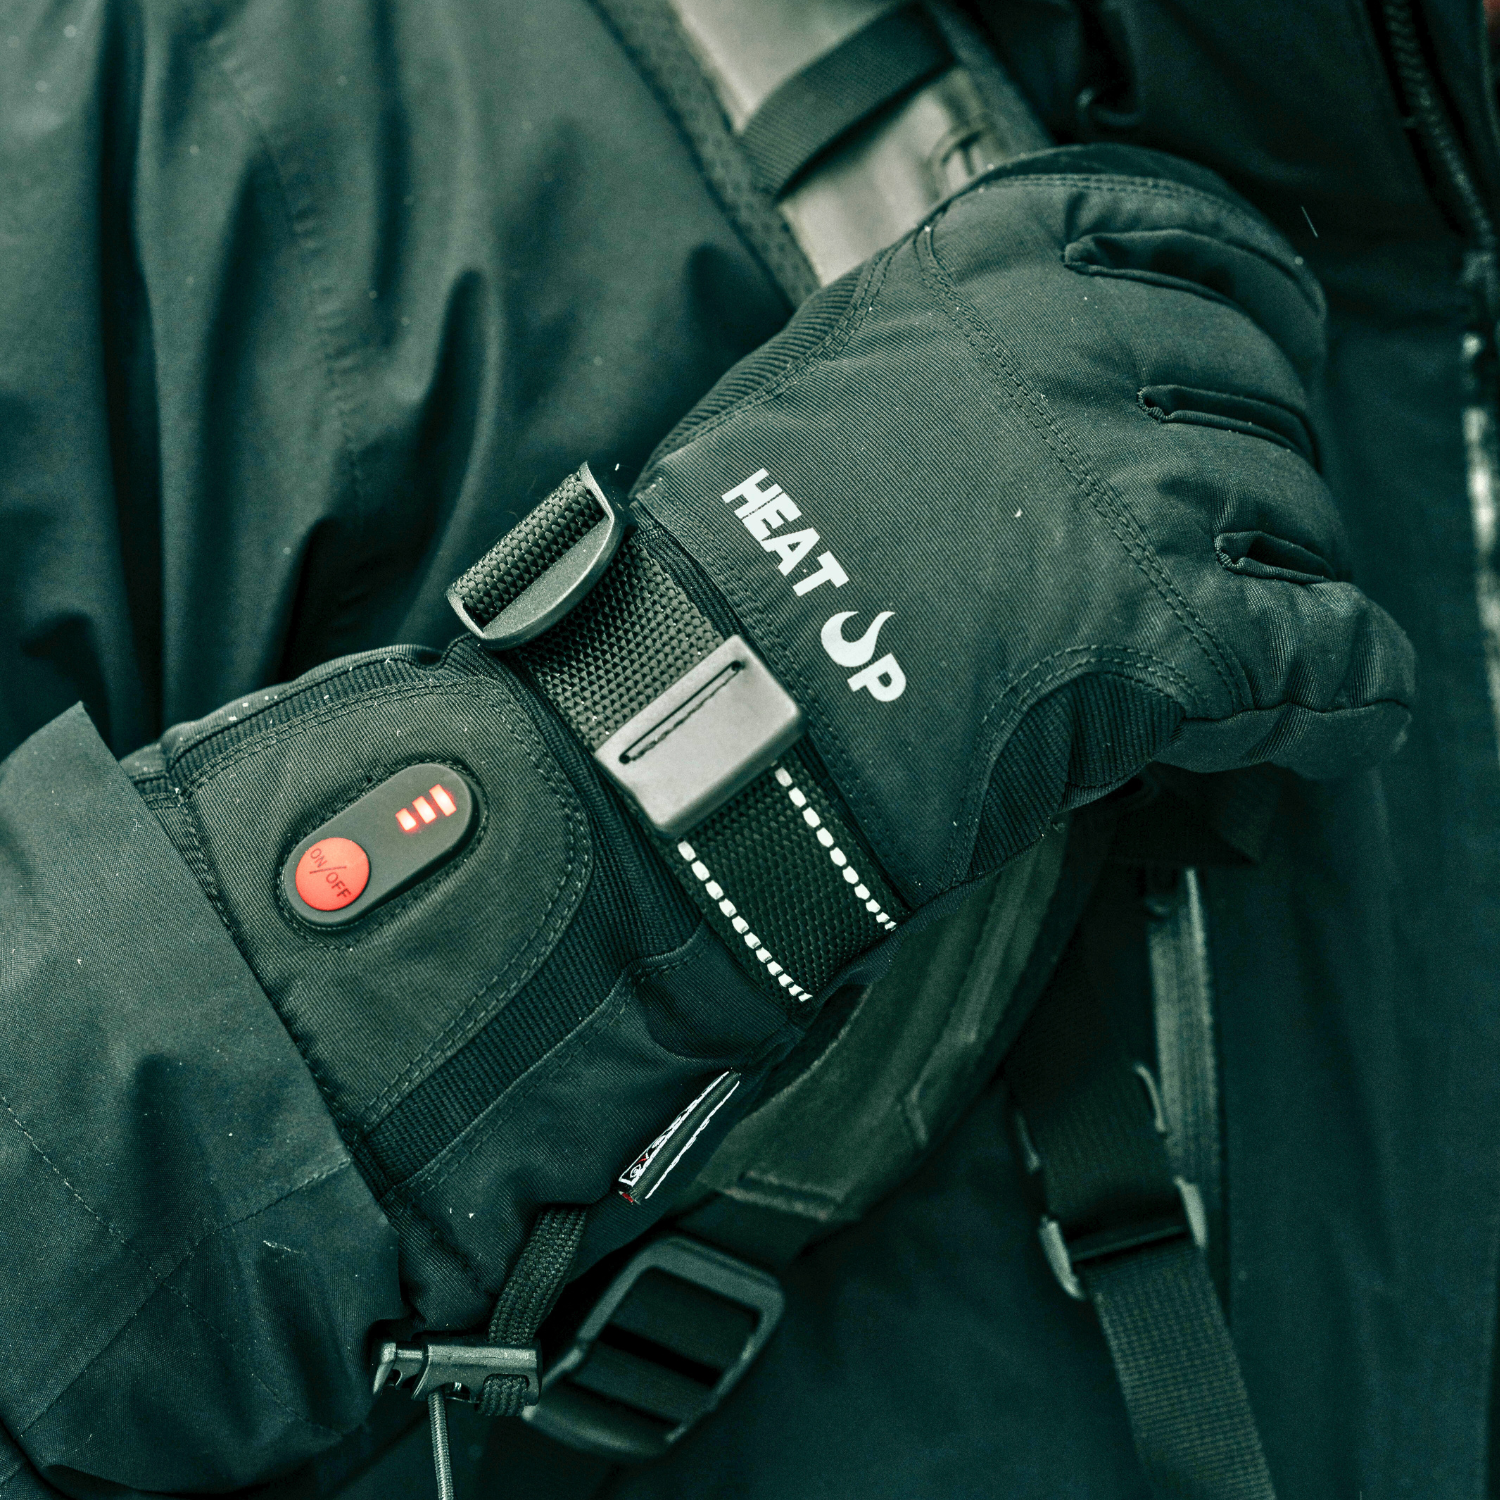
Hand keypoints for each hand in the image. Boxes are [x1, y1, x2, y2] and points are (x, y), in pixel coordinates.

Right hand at [631, 143, 1414, 900]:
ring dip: (1289, 575)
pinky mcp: (1175, 640)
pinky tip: (1339, 711)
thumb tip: (1001, 376)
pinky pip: (1325, 654)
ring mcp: (1138, 497)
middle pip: (1257, 388)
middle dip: (1261, 453)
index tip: (1269, 322)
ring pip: (1299, 521)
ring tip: (1262, 623)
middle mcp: (1083, 361)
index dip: (1246, 289)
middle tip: (1238, 513)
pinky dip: (1344, 692)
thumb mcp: (810, 379)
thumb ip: (931, 346)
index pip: (1178, 233)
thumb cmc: (723, 562)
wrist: (699, 704)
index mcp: (988, 276)